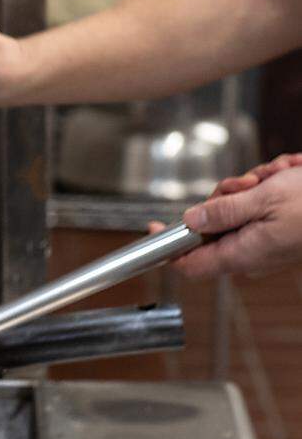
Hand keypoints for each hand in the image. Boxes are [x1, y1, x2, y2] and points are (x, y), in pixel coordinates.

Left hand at [148, 155, 301, 278]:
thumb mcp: (263, 199)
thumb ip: (223, 211)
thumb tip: (189, 221)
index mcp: (243, 254)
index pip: (191, 264)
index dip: (168, 247)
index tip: (151, 227)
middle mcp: (252, 251)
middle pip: (213, 222)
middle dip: (228, 194)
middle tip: (250, 182)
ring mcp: (267, 238)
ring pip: (239, 205)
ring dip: (256, 183)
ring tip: (281, 176)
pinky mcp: (280, 225)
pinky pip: (261, 200)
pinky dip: (273, 182)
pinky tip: (290, 175)